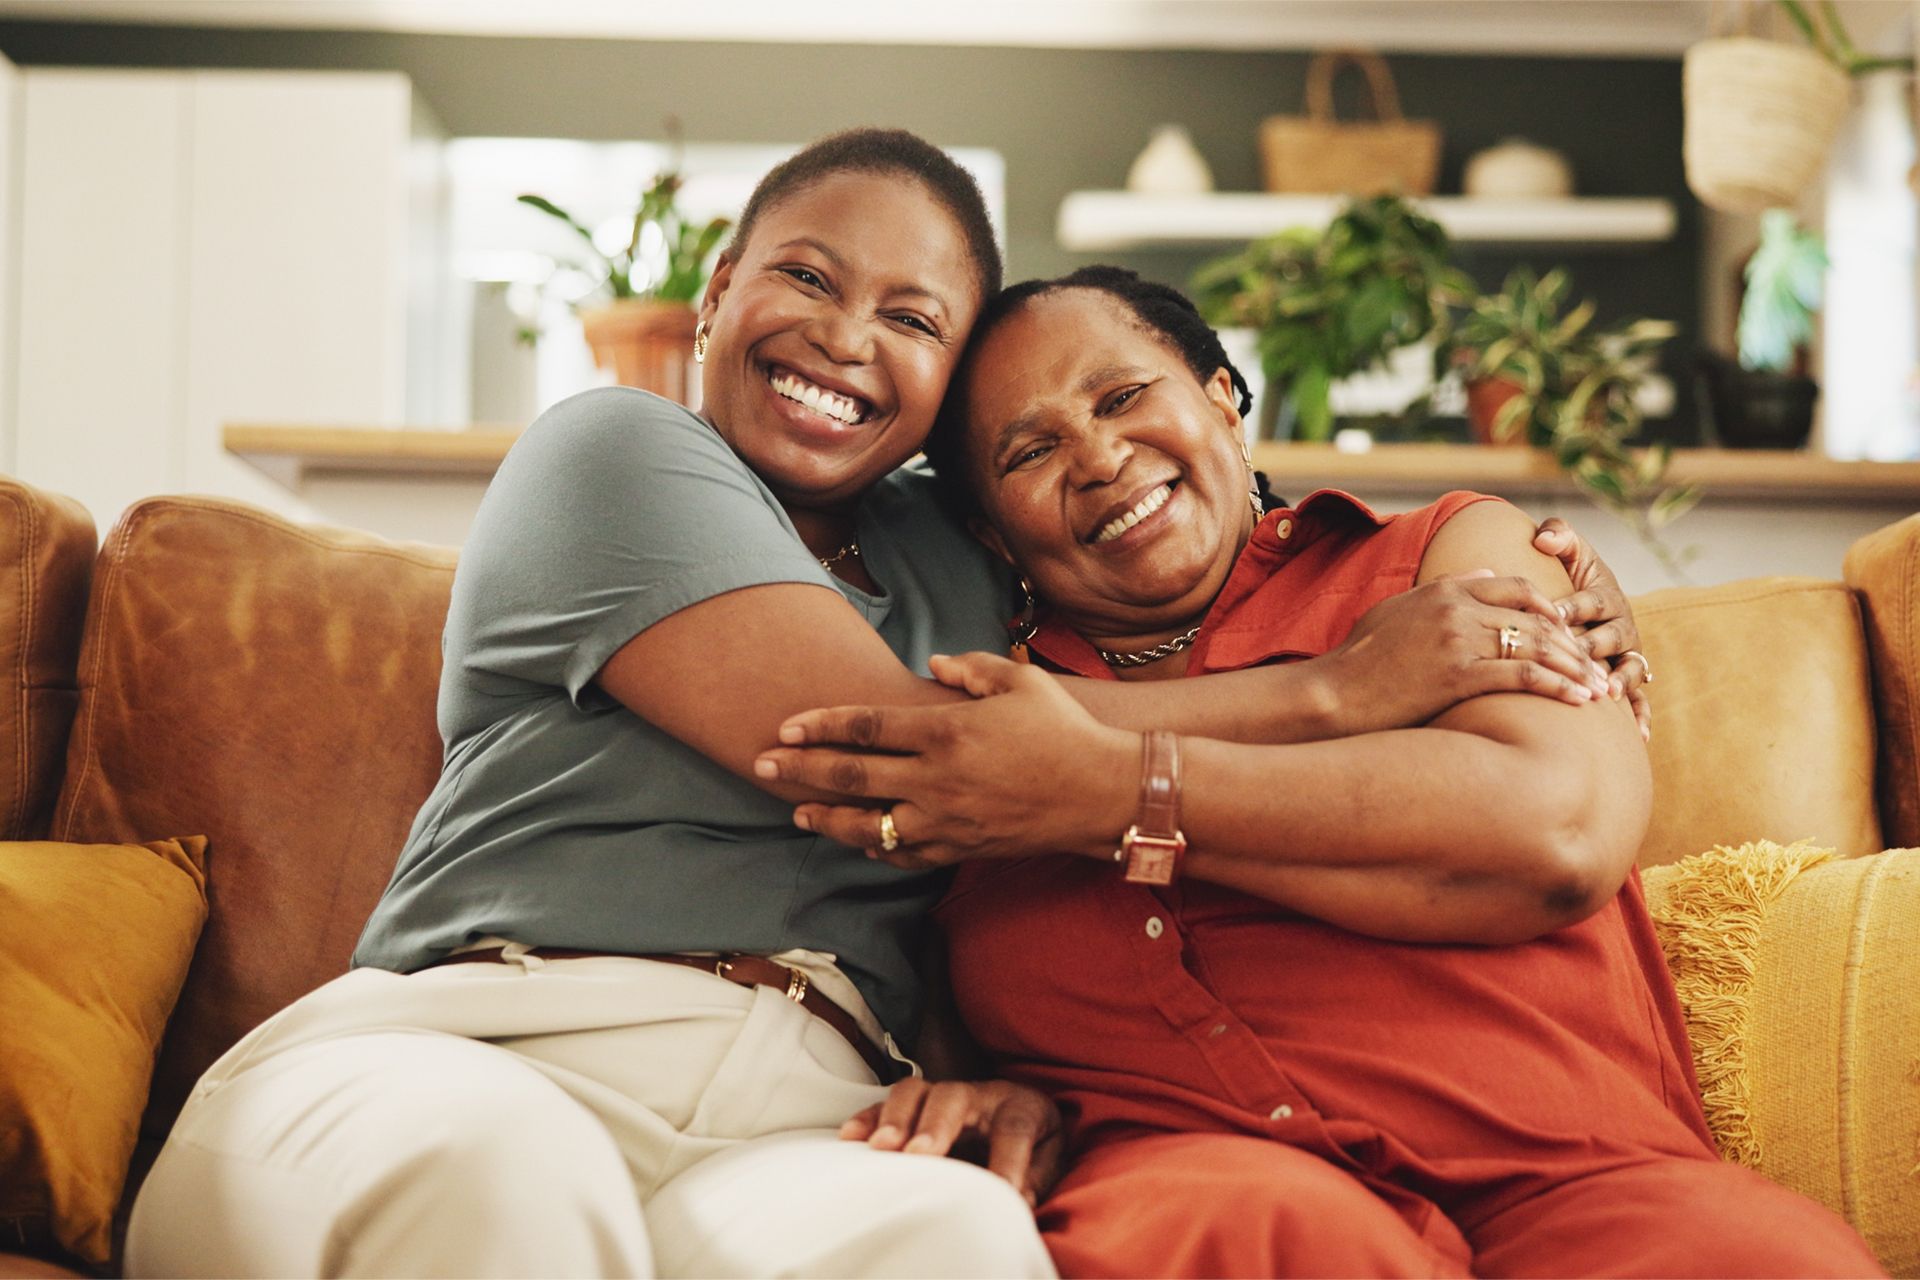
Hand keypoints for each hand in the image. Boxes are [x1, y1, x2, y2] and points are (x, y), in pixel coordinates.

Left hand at [755, 652, 1134, 867]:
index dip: (820, 726)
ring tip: (796, 812)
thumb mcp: (1020, 681)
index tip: (784, 728)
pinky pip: (904, 854)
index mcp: (946, 730)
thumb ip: (971, 669)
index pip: (865, 728)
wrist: (1101, 794)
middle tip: (760, 767)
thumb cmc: (1063, 730)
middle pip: (852, 777)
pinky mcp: (960, 848)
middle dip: (800, 771)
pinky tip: (857, 841)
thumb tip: (934, 665)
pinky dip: (875, 847)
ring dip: (827, 818)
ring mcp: (946, 820)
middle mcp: (937, 779)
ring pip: (868, 825)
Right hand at [840, 1077, 1064, 1206]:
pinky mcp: (917, 1105)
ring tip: (881, 1148)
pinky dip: (868, 1118)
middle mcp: (979, 1094)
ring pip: (916, 1091)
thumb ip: (1036, 1177)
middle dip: (935, 1125)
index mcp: (1020, 1106)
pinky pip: (886, 1102)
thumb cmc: (1033, 1141)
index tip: (1002, 1191)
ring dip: (896, 1117)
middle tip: (920, 1154)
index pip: (1014, 1129)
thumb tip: (1016, 1198)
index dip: (1008, 1161)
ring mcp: (944, 1095)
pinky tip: (852, 1138)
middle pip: (954, 1097)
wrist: (1022, 1112)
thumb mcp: (1049, 1158)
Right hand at [1321, 569, 1611, 736]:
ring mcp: (1459, 640)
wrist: (1333, 694)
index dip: (1548, 607)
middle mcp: (1456, 608)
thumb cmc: (1358, 659)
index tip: (1567, 630)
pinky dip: (1558, 686)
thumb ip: (1443, 587)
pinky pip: (1523, 676)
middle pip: (1535, 617)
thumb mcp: (1396, 610)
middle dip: (1572, 643)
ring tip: (1599, 689)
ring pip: (1537, 645)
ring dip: (1575, 667)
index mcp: (1444, 590)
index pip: (1514, 586)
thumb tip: (1483, 572)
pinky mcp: (1458, 674)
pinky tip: (1579, 701)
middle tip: (1597, 665)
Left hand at [1532, 518, 1652, 739]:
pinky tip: (1638, 736)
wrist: (1580, 601)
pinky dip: (1640, 716)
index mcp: (1606, 595)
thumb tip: (1544, 537)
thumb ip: (1559, 535)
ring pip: (1630, 669)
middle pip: (1611, 637)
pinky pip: (1640, 700)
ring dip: (1621, 681)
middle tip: (1577, 657)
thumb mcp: (1568, 553)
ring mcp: (1627, 655)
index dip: (1574, 606)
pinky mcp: (1628, 679)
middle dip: (1594, 647)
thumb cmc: (1569, 576)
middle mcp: (1622, 626)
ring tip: (1608, 694)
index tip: (1554, 614)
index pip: (1592, 601)